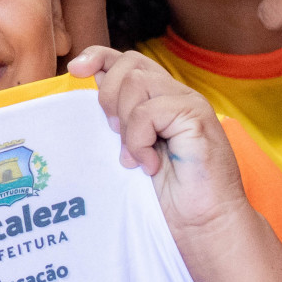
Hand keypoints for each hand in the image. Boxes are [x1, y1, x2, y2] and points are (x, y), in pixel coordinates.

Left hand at [67, 46, 247, 236]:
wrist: (207, 225)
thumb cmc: (172, 196)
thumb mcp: (133, 151)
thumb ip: (120, 123)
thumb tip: (92, 93)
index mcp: (161, 99)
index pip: (127, 60)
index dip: (98, 57)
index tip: (75, 70)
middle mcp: (176, 95)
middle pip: (130, 63)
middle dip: (109, 96)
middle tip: (115, 135)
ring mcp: (189, 103)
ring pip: (137, 82)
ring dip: (126, 123)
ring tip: (136, 155)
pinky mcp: (196, 117)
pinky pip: (148, 112)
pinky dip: (139, 141)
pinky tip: (150, 164)